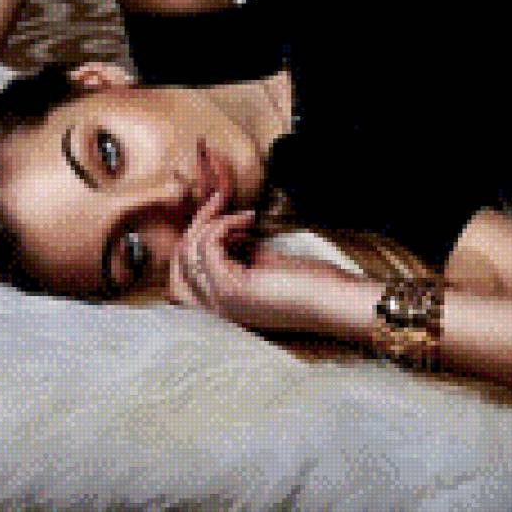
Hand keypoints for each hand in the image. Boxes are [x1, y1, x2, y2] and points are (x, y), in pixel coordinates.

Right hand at [169, 190, 356, 331]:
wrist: (334, 300)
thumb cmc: (306, 284)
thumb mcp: (261, 264)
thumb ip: (237, 253)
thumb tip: (222, 230)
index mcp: (219, 305)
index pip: (179, 274)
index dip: (193, 237)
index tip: (218, 213)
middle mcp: (212, 309)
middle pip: (178, 262)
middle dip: (194, 225)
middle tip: (219, 202)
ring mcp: (218, 302)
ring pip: (188, 250)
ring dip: (212, 220)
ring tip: (242, 213)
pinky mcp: (229, 289)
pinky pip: (207, 246)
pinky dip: (225, 224)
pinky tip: (248, 219)